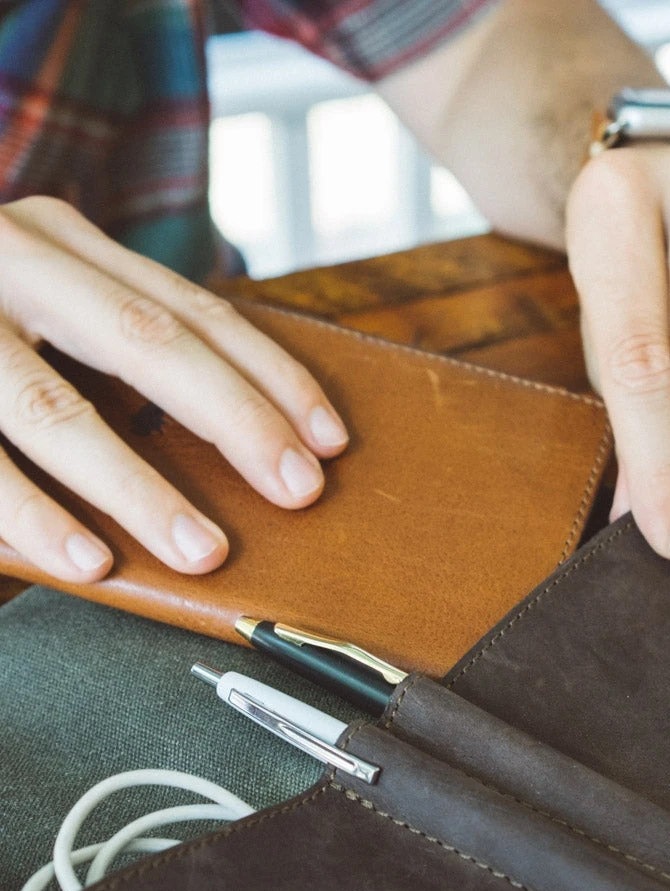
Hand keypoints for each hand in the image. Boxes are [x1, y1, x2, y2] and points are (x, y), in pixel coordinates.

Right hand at [0, 197, 348, 581]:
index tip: (331, 437)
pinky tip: (88, 562)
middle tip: (299, 490)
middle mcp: (10, 259)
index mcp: (62, 242)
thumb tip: (242, 422)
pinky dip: (31, 514)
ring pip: (54, 406)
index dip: (272, 375)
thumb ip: (119, 336)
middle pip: (146, 343)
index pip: (195, 310)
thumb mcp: (43, 293)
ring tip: (203, 549)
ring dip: (138, 487)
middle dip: (235, 422)